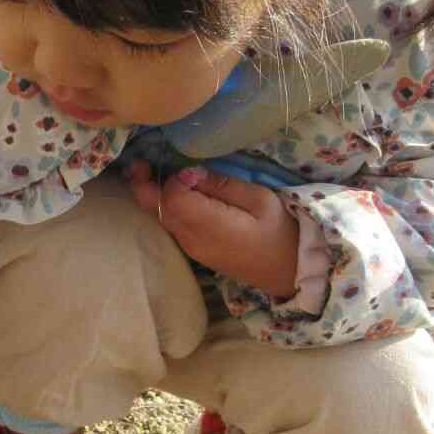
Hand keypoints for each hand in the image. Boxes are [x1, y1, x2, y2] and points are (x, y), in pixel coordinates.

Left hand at [128, 160, 299, 297]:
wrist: (291, 270)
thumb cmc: (282, 231)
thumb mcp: (259, 199)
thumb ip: (220, 185)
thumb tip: (187, 173)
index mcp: (209, 226)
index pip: (172, 199)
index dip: (172, 179)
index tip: (187, 167)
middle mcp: (193, 240)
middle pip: (157, 211)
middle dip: (144, 186)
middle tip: (141, 163)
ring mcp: (192, 249)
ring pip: (161, 220)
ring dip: (152, 197)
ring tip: (149, 173)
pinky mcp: (196, 252)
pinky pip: (172, 227)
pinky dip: (165, 209)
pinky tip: (171, 194)